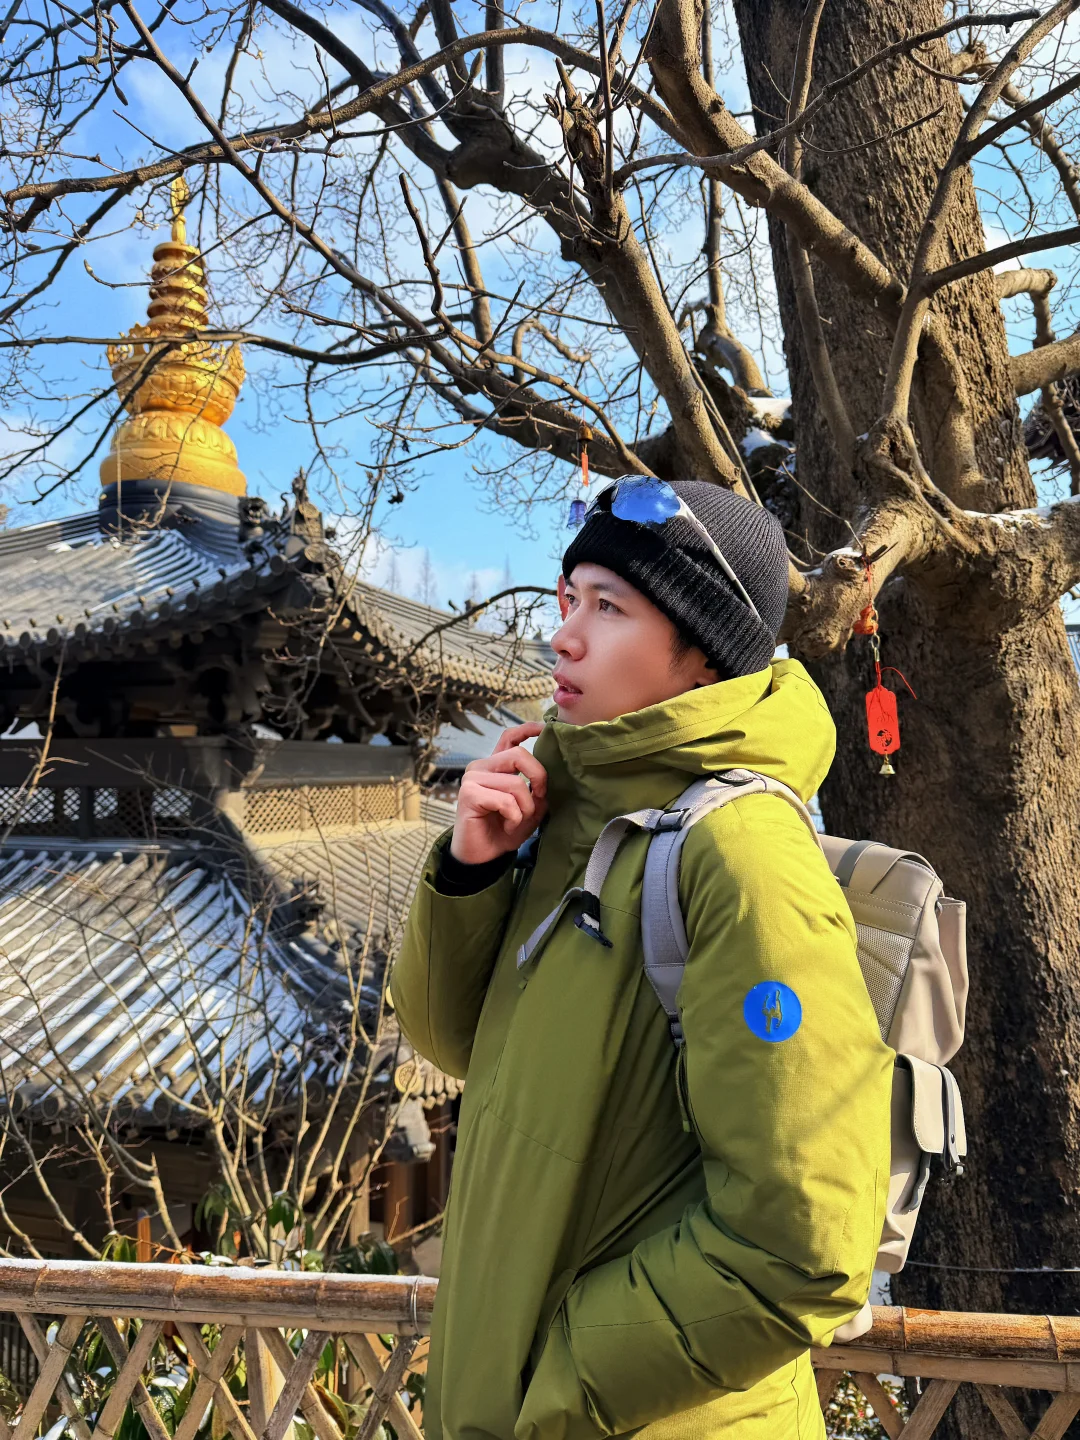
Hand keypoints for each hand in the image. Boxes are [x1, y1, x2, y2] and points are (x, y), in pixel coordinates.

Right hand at [450, 722, 547, 865]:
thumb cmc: (503, 831)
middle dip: (538, 778)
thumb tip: (549, 778)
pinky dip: (513, 817)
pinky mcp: (469, 794)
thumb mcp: (530, 809)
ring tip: (516, 822)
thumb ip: (538, 791)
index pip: (509, 737)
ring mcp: (473, 779)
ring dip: (525, 808)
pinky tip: (506, 826)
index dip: (528, 729)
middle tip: (538, 799)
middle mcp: (482, 767)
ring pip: (516, 783)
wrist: (483, 857)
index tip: (546, 729)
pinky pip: (505, 800)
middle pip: (519, 755)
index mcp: (496, 767)